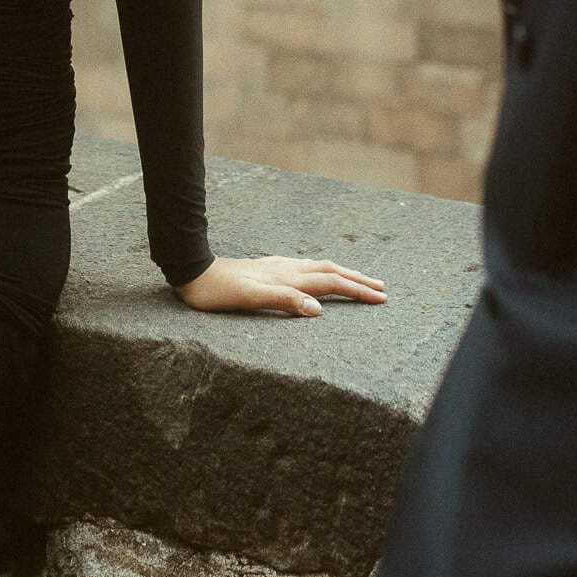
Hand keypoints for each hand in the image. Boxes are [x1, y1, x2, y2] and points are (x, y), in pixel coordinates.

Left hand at [173, 254, 385, 316]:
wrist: (194, 272)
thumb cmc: (219, 291)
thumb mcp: (250, 298)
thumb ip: (284, 300)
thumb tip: (319, 309)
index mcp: (287, 277)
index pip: (332, 282)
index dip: (357, 290)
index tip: (381, 299)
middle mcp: (287, 268)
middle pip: (332, 271)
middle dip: (358, 280)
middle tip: (382, 289)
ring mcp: (278, 267)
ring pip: (320, 268)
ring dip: (344, 274)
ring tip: (359, 280)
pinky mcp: (269, 269)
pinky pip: (307, 268)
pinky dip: (324, 273)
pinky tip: (319, 276)